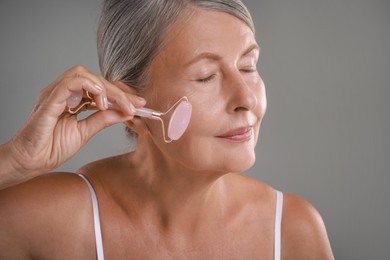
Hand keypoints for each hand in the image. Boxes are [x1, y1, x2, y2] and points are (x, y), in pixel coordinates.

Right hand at [0, 65, 144, 187]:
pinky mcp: (48, 101)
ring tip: (115, 105)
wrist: (29, 162)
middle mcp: (64, 93)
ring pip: (83, 75)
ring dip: (105, 88)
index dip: (120, 94)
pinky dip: (88, 86)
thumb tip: (123, 112)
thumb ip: (102, 120)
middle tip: (136, 105)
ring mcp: (55, 95)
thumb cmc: (51, 147)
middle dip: (118, 91)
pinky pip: (69, 83)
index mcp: (72, 100)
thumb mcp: (85, 132)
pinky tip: (100, 100)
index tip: (139, 104)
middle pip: (95, 79)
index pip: (99, 88)